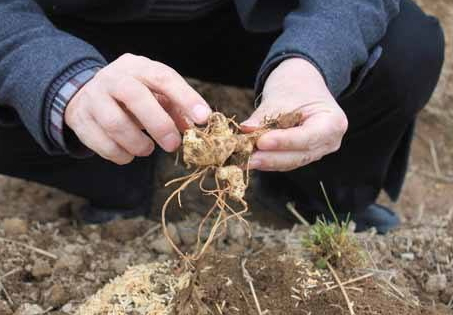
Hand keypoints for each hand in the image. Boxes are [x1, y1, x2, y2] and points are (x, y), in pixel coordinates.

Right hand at [65, 53, 210, 164]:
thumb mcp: (155, 94)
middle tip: (173, 145)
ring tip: (147, 149)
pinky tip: (128, 154)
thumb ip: (176, 108)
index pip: (163, 77)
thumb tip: (194, 128)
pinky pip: (101, 143)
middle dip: (159, 124)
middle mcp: (113, 78)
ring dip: (137, 143)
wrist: (88, 93)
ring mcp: (93, 97)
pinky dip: (120, 154)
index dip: (185, 97)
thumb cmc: (132, 96)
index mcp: (137, 67)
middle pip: (135, 96)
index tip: (203, 118)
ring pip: (114, 123)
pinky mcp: (80, 119)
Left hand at [241, 58, 347, 171]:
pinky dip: (268, 159)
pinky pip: (285, 161)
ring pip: (290, 162)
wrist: (303, 83)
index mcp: (333, 123)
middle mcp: (329, 142)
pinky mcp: (303, 155)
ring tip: (245, 159)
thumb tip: (246, 129)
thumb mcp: (281, 96)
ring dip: (266, 161)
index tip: (261, 142)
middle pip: (299, 155)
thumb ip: (264, 116)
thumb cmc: (297, 85)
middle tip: (247, 158)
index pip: (307, 138)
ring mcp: (317, 151)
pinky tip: (250, 159)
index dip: (283, 142)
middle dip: (271, 157)